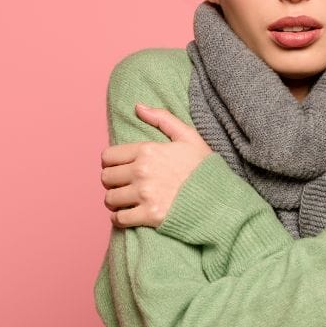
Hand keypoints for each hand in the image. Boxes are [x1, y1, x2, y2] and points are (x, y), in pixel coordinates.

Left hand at [101, 103, 213, 228]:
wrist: (220, 198)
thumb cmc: (204, 168)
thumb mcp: (188, 136)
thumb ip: (162, 118)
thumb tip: (138, 107)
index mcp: (147, 150)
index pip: (108, 157)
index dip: (111, 163)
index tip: (119, 169)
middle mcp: (142, 171)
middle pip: (106, 178)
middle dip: (112, 182)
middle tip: (123, 186)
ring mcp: (145, 194)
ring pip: (110, 199)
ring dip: (116, 201)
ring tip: (126, 201)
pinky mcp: (149, 215)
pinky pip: (119, 219)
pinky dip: (120, 219)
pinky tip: (128, 216)